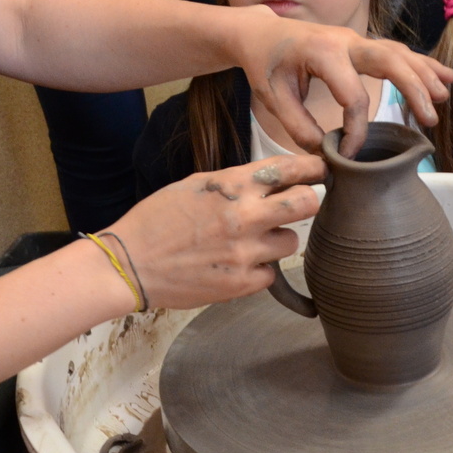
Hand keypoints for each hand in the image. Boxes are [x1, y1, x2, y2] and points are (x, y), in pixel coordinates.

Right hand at [107, 155, 322, 308]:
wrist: (131, 263)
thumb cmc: (157, 219)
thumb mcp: (196, 185)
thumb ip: (235, 182)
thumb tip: (270, 182)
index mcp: (232, 186)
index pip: (289, 169)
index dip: (312, 167)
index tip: (321, 169)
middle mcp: (245, 216)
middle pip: (308, 204)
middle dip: (309, 201)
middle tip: (300, 205)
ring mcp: (246, 253)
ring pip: (290, 243)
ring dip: (277, 240)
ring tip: (251, 240)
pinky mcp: (241, 284)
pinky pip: (270, 274)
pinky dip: (259, 269)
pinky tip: (236, 264)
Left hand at [230, 6, 451, 156]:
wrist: (261, 33)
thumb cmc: (265, 64)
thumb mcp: (272, 98)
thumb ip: (298, 127)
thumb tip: (327, 154)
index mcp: (322, 53)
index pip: (352, 96)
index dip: (355, 130)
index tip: (346, 155)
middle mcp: (345, 40)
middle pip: (389, 61)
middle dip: (412, 89)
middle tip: (430, 120)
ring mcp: (356, 39)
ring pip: (398, 54)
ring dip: (423, 75)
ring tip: (443, 100)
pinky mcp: (360, 44)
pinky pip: (396, 52)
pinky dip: (420, 64)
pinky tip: (444, 77)